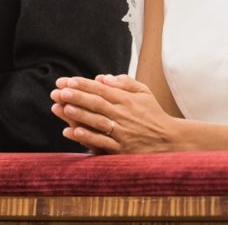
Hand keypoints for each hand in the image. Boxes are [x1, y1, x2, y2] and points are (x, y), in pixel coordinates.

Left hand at [49, 74, 176, 153]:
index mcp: (126, 99)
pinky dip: (87, 137)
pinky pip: (101, 142)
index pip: (101, 89)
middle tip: (58, 91)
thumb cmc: (153, 114)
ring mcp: (121, 132)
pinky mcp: (121, 149)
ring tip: (61, 107)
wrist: (170, 140)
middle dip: (76, 96)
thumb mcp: (144, 92)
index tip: (67, 81)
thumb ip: (124, 82)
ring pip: (97, 121)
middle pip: (96, 103)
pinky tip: (72, 131)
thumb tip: (101, 78)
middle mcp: (123, 114)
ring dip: (78, 114)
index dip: (83, 84)